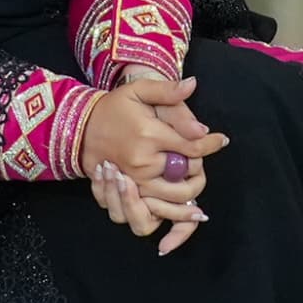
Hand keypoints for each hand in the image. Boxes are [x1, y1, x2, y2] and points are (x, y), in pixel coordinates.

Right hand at [83, 76, 222, 251]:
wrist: (81, 129)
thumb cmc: (114, 108)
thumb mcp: (139, 90)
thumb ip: (167, 89)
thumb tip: (193, 85)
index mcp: (149, 135)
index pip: (192, 146)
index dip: (210, 144)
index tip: (221, 140)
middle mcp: (141, 163)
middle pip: (184, 179)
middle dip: (198, 175)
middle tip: (201, 167)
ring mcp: (131, 182)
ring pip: (169, 202)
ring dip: (186, 203)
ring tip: (197, 202)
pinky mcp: (122, 195)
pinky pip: (145, 215)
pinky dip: (163, 217)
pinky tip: (174, 214)